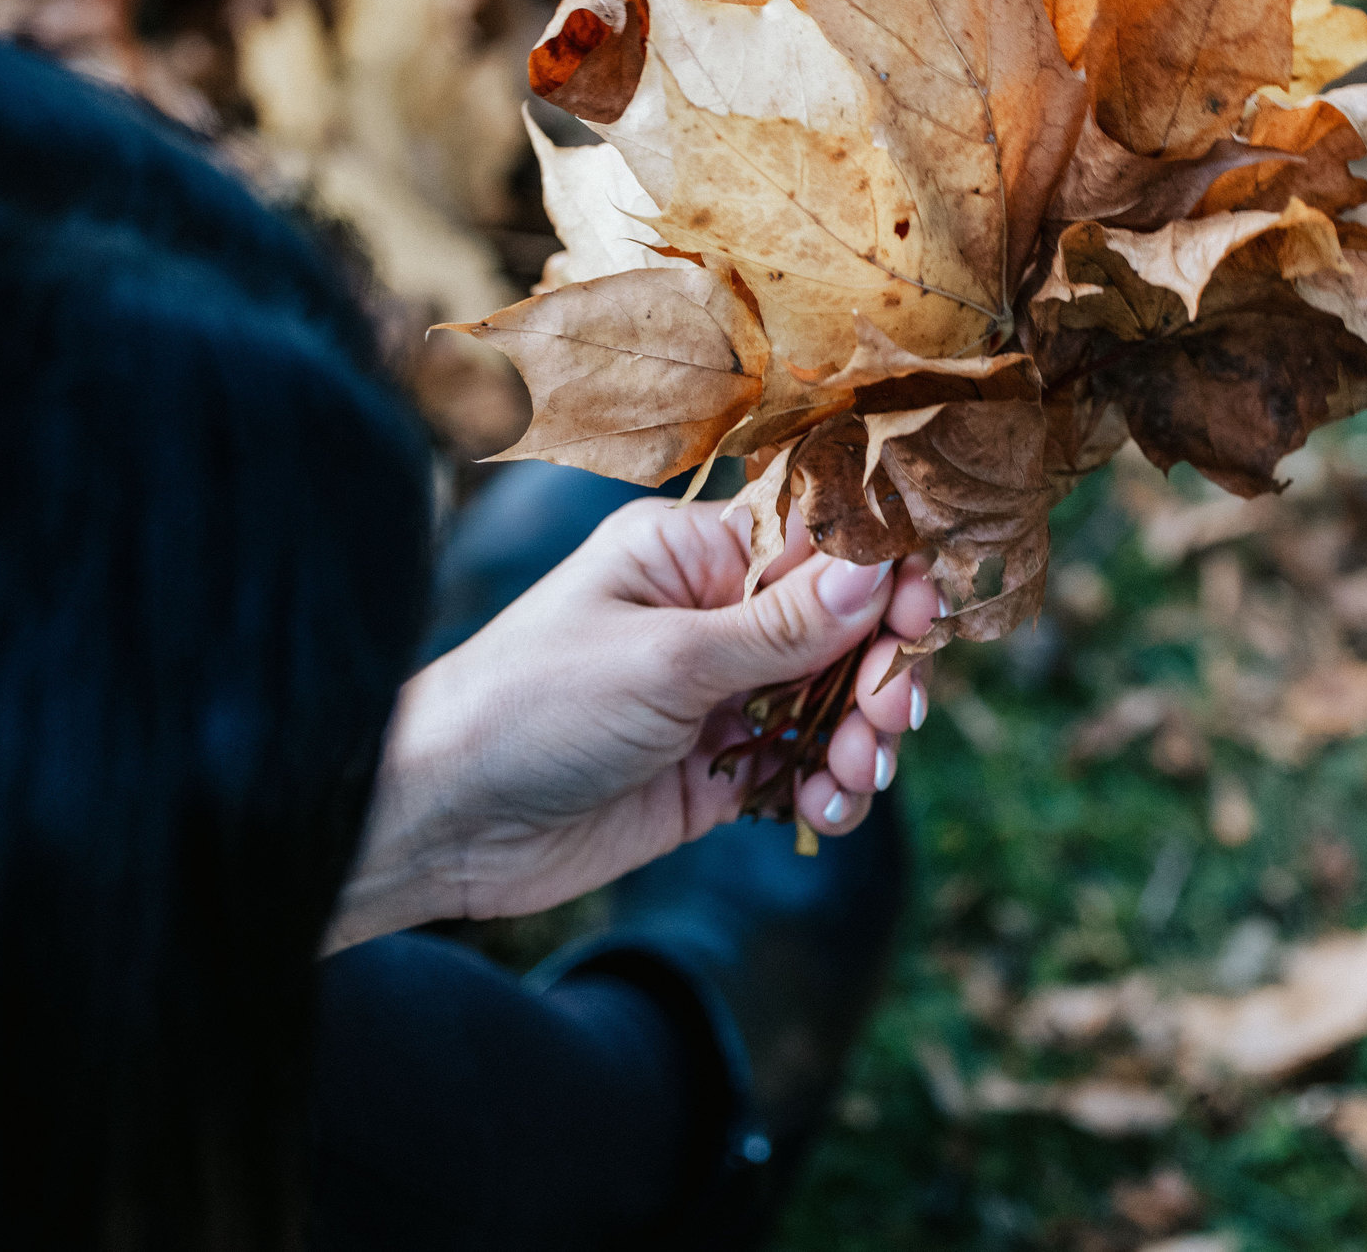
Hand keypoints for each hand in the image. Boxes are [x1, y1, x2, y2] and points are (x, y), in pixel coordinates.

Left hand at [326, 498, 936, 949]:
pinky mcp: (711, 773)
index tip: (924, 616)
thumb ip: (780, 626)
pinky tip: (824, 810)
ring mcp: (714, 697)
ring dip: (860, 738)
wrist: (442, 821)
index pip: (815, 544)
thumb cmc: (529, 706)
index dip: (883, 576)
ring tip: (851, 777)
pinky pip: (798, 769)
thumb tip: (880, 569)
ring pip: (830, 705)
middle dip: (881, 671)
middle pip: (841, 628)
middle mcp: (708, 616)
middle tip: (891, 716)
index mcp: (687, 556)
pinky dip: (826, 789)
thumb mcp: (665, 660)